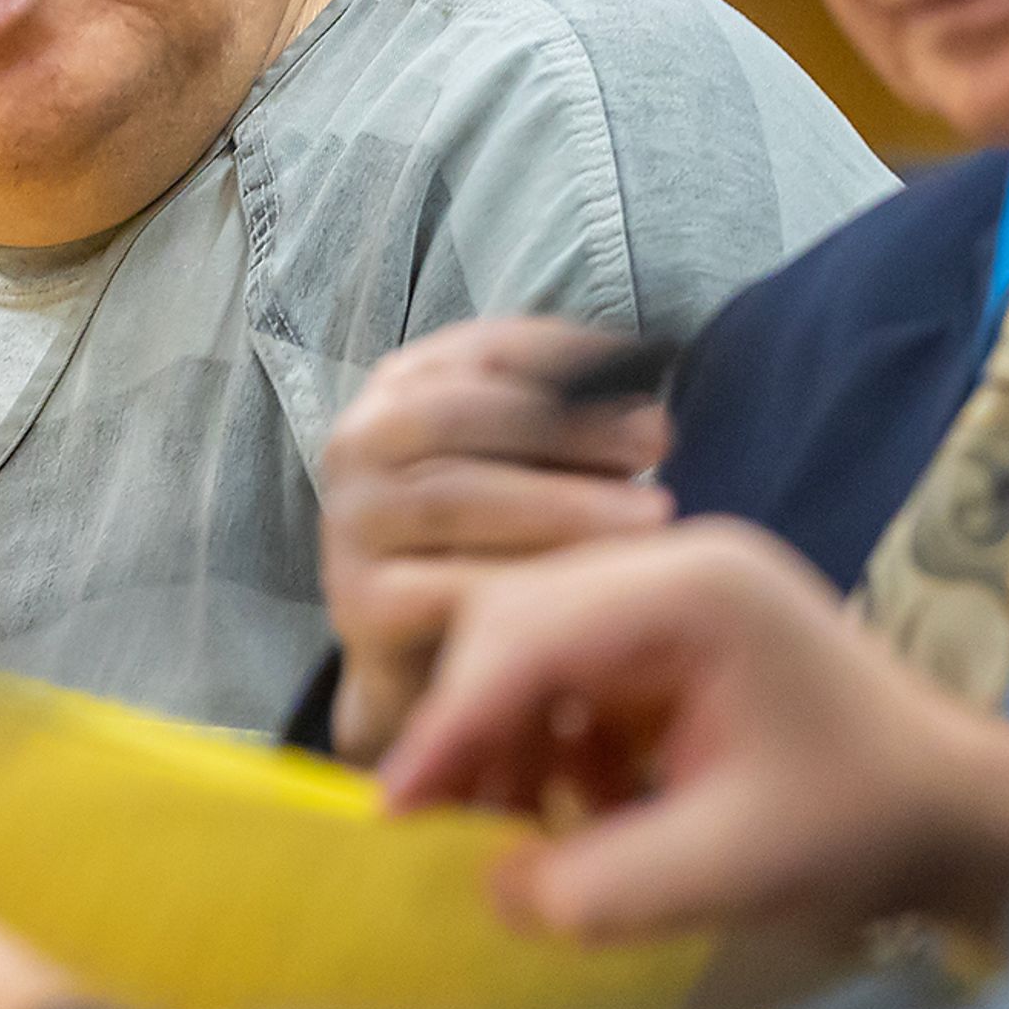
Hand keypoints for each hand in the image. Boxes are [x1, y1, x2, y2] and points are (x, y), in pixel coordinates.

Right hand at [319, 316, 680, 760]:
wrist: (433, 659)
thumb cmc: (500, 538)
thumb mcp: (535, 466)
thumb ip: (578, 425)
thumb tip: (652, 422)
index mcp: (401, 389)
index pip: (482, 349)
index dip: (567, 357)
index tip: (650, 379)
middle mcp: (358, 445)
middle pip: (460, 416)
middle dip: (567, 426)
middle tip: (657, 446)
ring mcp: (350, 526)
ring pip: (456, 499)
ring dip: (563, 504)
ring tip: (649, 518)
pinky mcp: (361, 605)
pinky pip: (446, 585)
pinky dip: (524, 581)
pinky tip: (593, 587)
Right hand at [379, 520, 1008, 946]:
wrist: (958, 810)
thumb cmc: (862, 826)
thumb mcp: (726, 871)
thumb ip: (593, 888)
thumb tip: (489, 888)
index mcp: (694, 590)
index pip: (525, 633)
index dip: (450, 726)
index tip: (395, 812)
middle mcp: (677, 566)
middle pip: (515, 622)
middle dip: (473, 730)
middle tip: (446, 831)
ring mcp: (677, 598)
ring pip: (533, 650)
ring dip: (514, 745)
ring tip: (529, 838)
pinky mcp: (677, 641)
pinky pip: (575, 679)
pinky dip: (559, 749)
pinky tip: (591, 818)